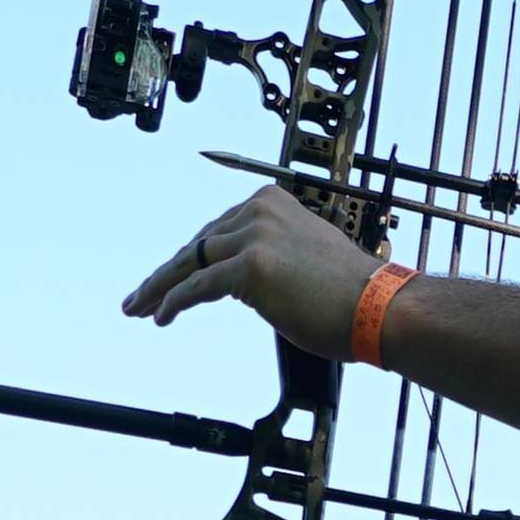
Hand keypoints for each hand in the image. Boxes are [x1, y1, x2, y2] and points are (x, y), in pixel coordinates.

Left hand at [123, 185, 382, 358]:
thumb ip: (270, 253)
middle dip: (167, 273)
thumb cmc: (351, 293)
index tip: (171, 275)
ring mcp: (254, 237)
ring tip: (140, 307)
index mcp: (273, 202)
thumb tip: (240, 276)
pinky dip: (174, 302)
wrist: (379, 307)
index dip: (190, 257)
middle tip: (141, 296)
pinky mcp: (249, 268)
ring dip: (160, 288)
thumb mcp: (305, 254)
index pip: (217, 229)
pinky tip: (162, 316)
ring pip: (190, 263)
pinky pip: (198, 287)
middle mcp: (260, 212)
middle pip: (198, 244)